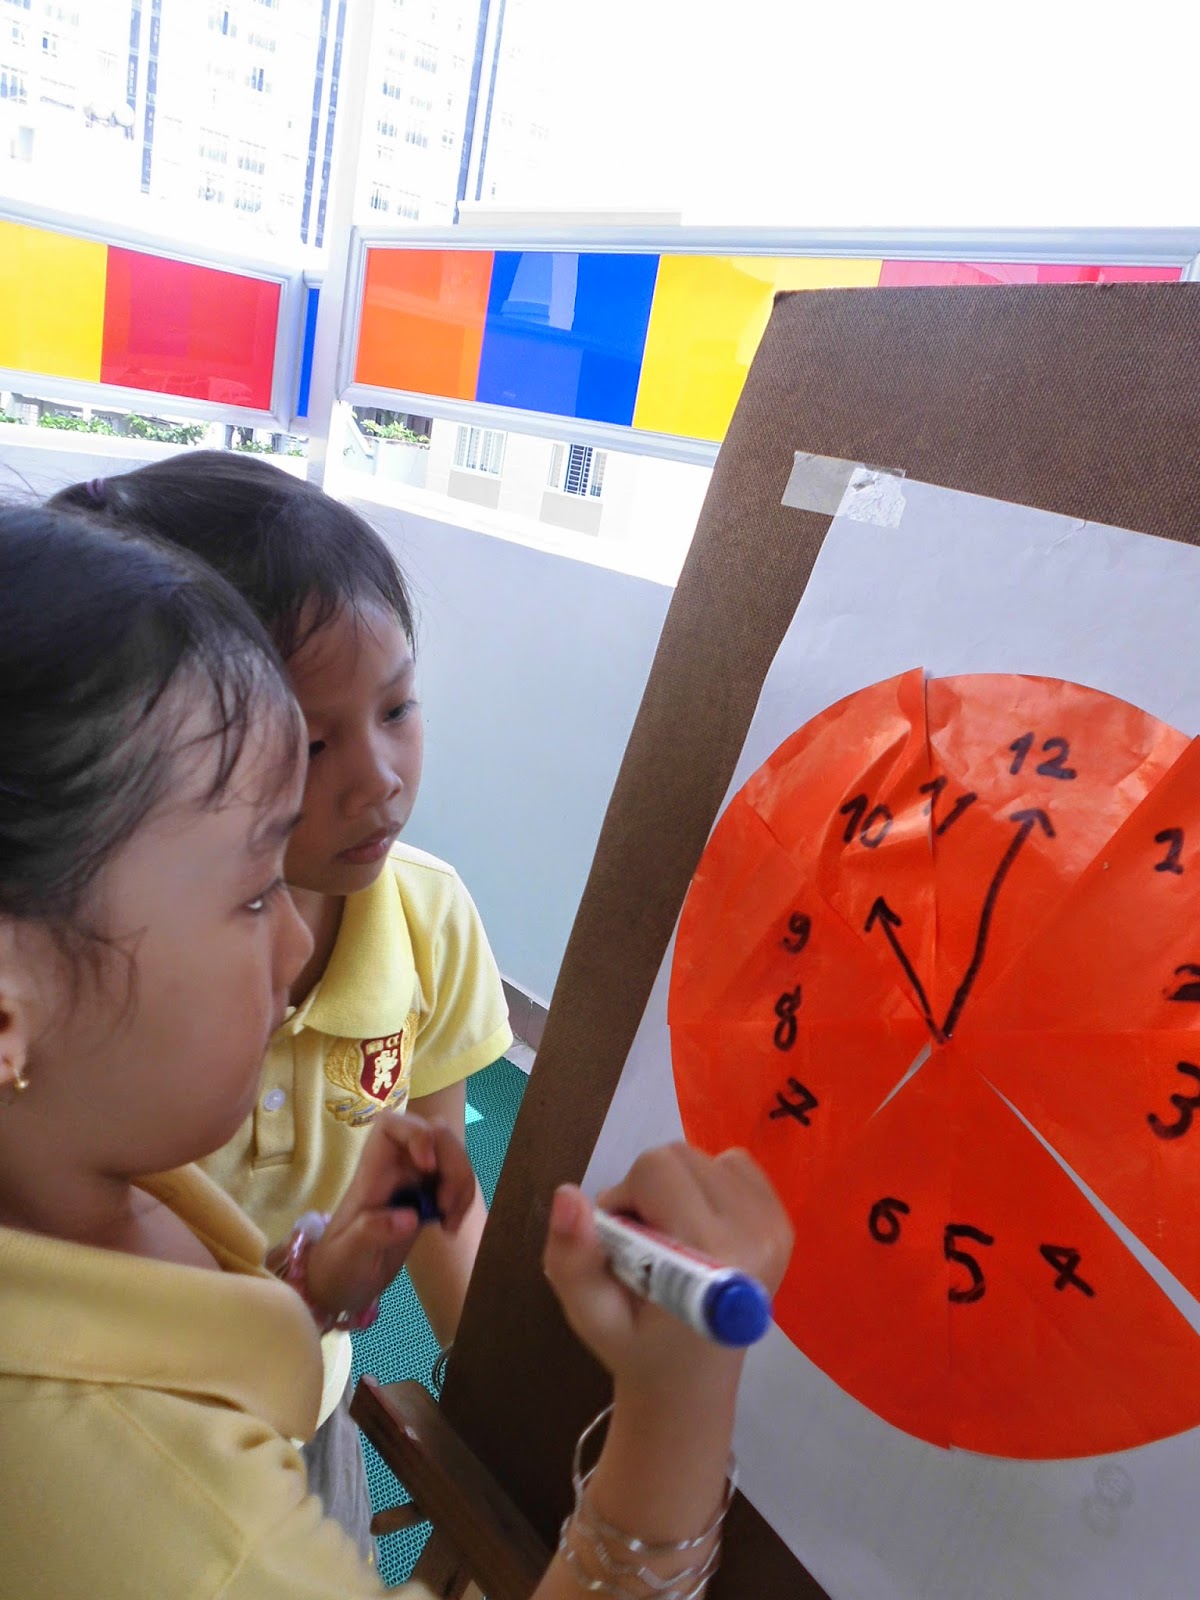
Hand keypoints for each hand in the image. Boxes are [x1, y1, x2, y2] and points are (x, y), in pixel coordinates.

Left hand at [305, 1112, 476, 1320]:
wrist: (343, 1287)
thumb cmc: (338, 1267)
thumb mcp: (349, 1254)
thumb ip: (372, 1232)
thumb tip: (411, 1217)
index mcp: (371, 1173)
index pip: (391, 1125)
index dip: (416, 1133)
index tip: (428, 1167)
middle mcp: (395, 1169)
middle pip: (435, 1136)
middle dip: (453, 1165)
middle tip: (447, 1206)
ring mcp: (414, 1182)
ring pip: (451, 1157)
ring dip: (462, 1185)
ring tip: (450, 1223)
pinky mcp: (428, 1199)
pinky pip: (456, 1182)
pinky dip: (463, 1201)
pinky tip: (450, 1228)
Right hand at [542, 1143, 792, 1402]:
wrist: (691, 1380)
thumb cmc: (637, 1347)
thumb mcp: (590, 1315)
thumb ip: (572, 1259)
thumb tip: (567, 1195)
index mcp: (711, 1257)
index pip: (656, 1171)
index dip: (625, 1198)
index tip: (623, 1244)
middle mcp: (755, 1235)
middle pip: (679, 1157)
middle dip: (647, 1191)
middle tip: (643, 1244)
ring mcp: (775, 1227)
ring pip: (703, 1156)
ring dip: (676, 1187)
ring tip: (671, 1238)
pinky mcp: (782, 1222)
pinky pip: (734, 1164)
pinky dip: (707, 1184)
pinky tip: (699, 1226)